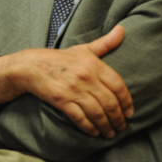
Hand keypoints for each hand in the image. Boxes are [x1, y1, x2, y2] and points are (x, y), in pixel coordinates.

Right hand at [0, 25, 132, 137]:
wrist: (31, 66)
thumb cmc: (60, 58)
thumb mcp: (84, 49)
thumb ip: (106, 43)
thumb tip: (123, 29)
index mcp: (94, 64)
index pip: (118, 85)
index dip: (126, 101)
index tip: (130, 112)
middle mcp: (85, 76)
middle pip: (109, 102)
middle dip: (118, 118)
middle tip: (121, 126)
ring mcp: (73, 89)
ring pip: (97, 112)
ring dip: (106, 126)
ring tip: (110, 133)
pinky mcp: (61, 100)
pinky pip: (80, 118)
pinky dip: (89, 128)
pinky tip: (94, 132)